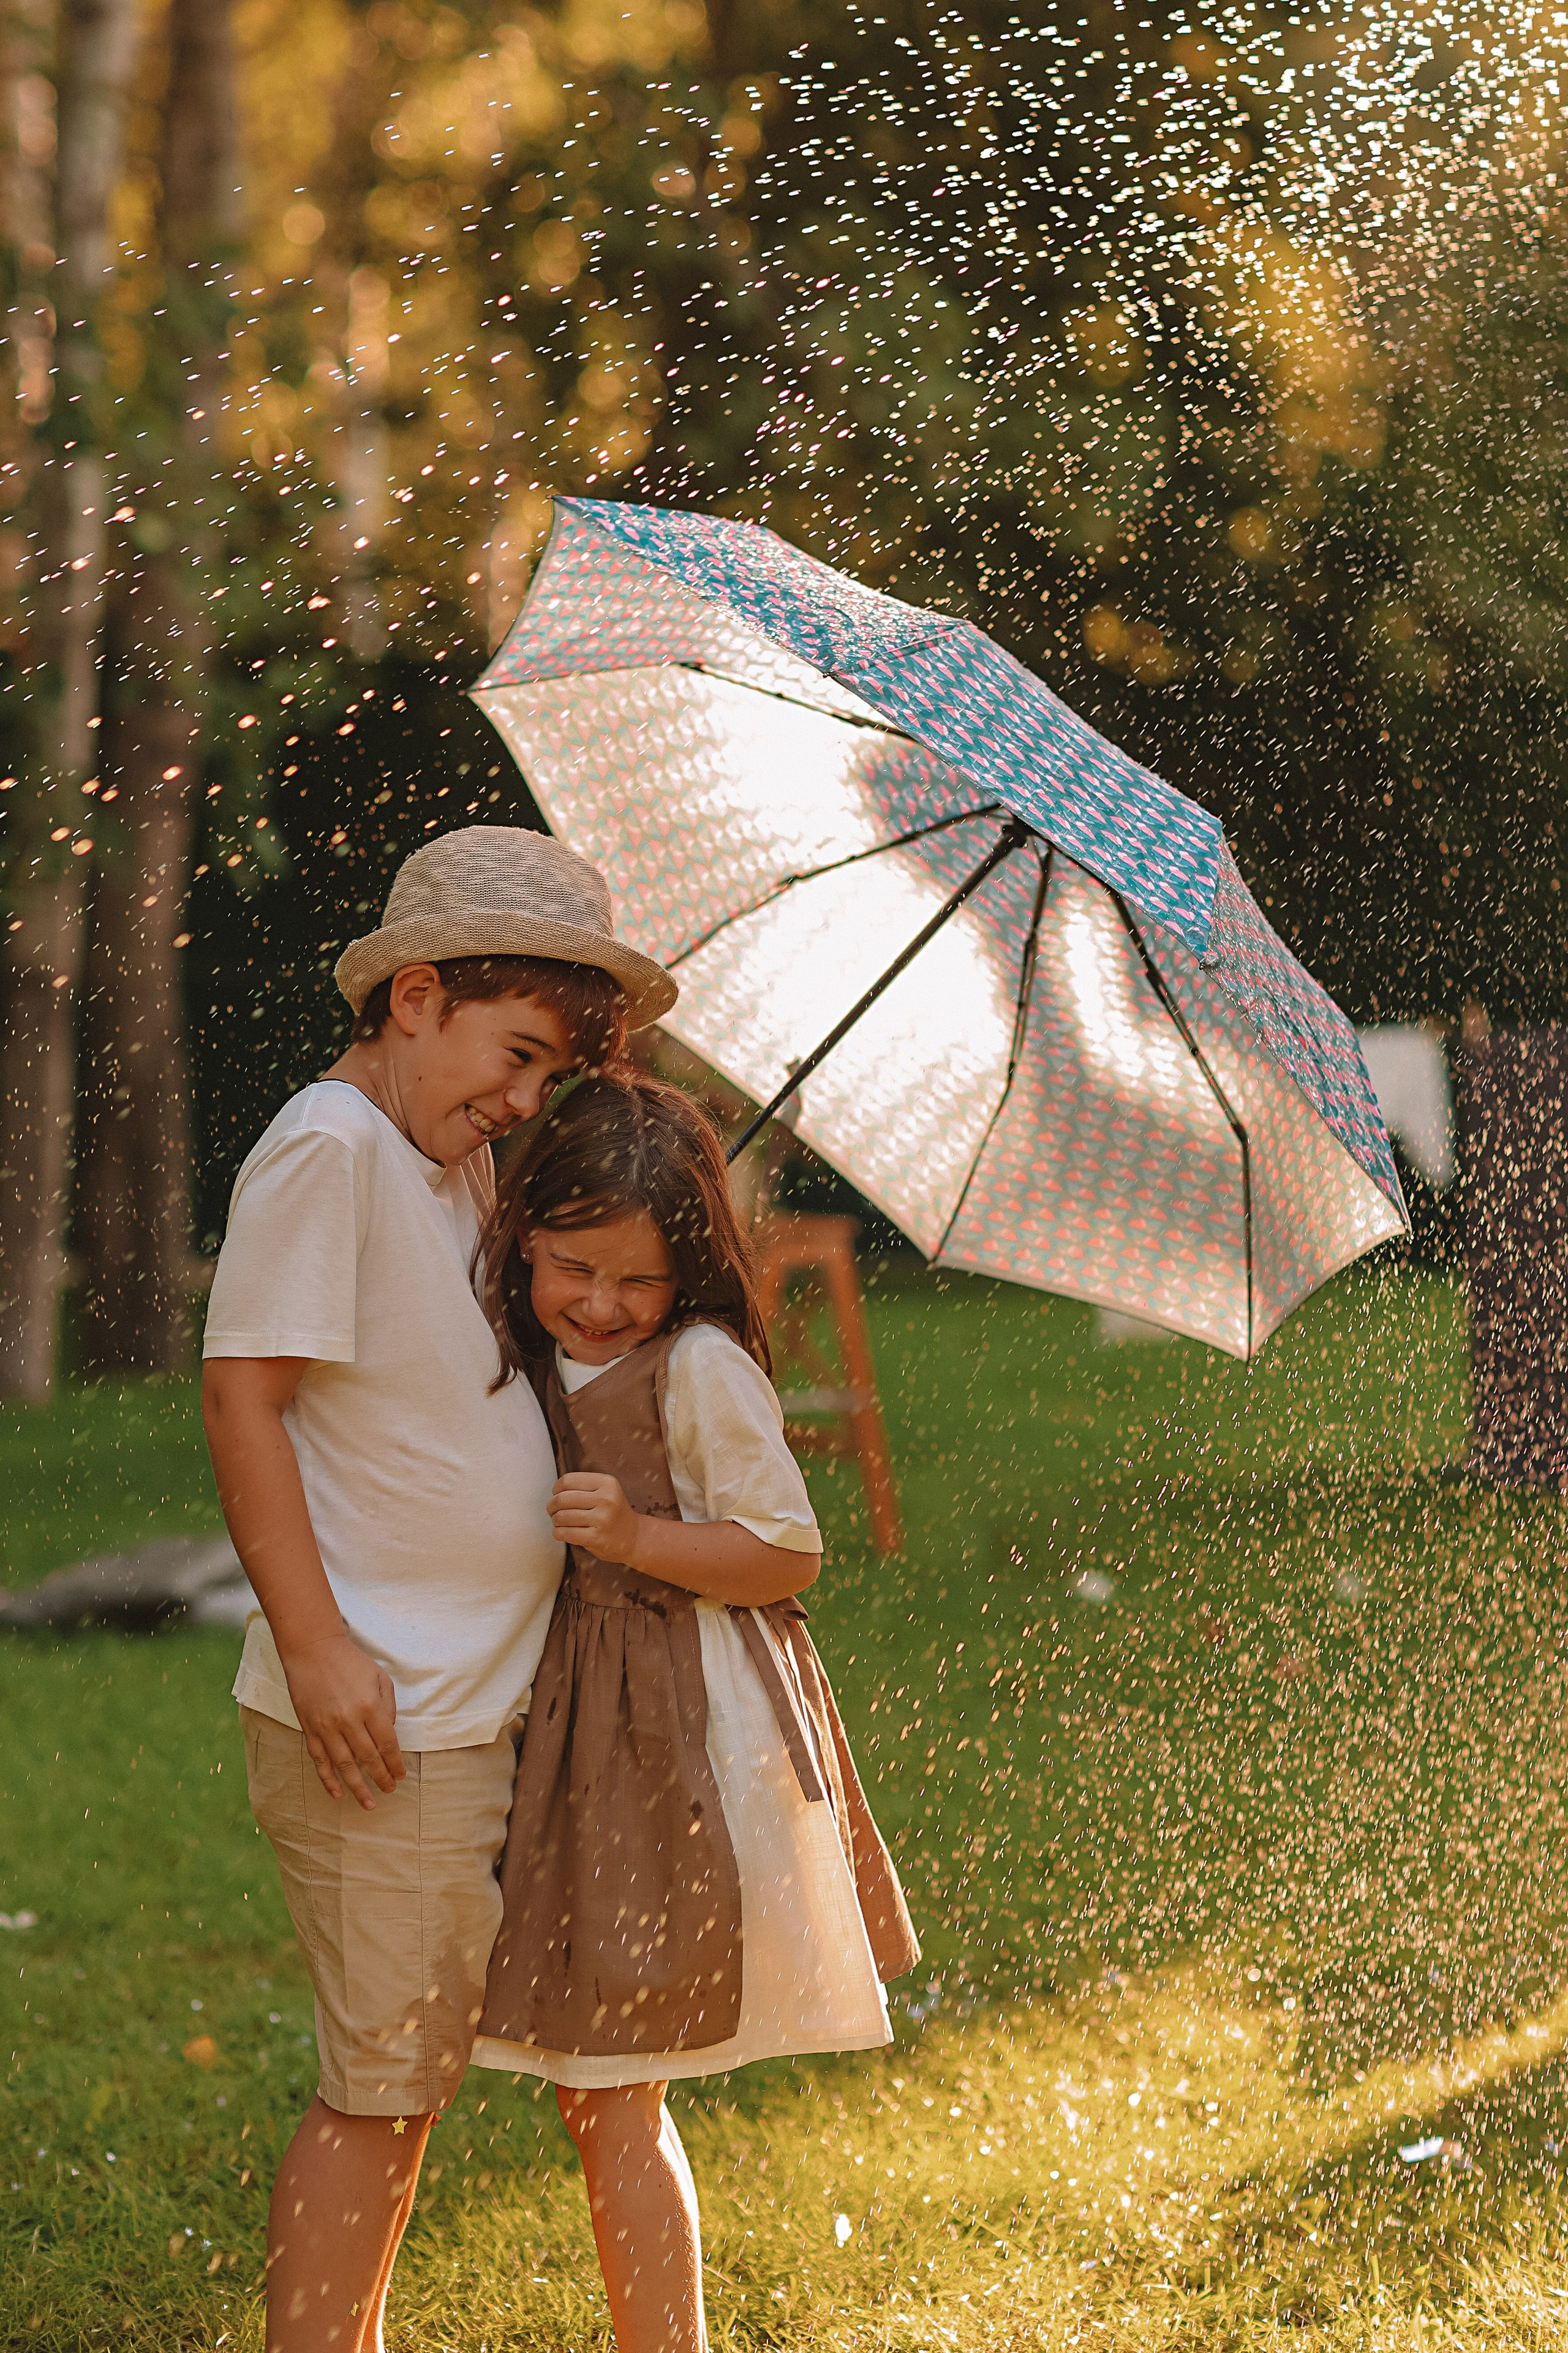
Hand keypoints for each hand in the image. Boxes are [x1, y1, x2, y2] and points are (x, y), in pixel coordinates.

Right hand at [279, 1631, 404, 1808]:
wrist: (313, 1650)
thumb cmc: (351, 1662)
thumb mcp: (380, 1678)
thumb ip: (388, 1707)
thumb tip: (388, 1734)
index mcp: (369, 1707)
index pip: (387, 1744)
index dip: (395, 1763)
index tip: (401, 1775)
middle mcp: (348, 1721)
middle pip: (368, 1758)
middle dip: (380, 1778)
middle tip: (389, 1791)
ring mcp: (326, 1727)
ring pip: (344, 1765)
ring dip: (357, 1787)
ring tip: (368, 1803)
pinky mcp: (310, 1729)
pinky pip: (319, 1760)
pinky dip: (327, 1779)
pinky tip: (336, 1793)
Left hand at [549, 1472, 643, 1567]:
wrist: (634, 1537)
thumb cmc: (614, 1513)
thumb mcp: (607, 1491)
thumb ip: (585, 1486)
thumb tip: (555, 1490)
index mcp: (607, 1483)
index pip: (568, 1480)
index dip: (556, 1488)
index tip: (556, 1495)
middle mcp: (606, 1499)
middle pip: (562, 1499)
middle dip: (551, 1506)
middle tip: (552, 1511)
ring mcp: (601, 1519)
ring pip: (561, 1517)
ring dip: (555, 1520)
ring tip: (558, 1522)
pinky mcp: (596, 1538)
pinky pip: (565, 1533)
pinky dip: (557, 1533)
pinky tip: (561, 1532)